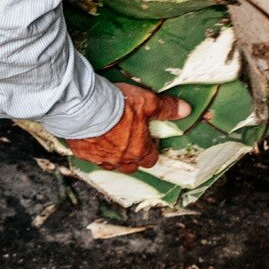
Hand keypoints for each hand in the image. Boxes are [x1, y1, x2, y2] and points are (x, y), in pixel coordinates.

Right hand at [63, 82, 191, 172]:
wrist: (85, 108)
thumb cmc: (118, 106)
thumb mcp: (148, 102)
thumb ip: (166, 108)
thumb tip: (186, 110)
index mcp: (139, 150)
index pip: (150, 159)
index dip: (151, 150)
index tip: (149, 140)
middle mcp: (120, 159)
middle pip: (130, 166)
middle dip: (132, 157)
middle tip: (130, 142)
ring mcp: (100, 158)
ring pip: (110, 164)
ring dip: (112, 155)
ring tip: (110, 140)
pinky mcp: (82, 153)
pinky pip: (90, 156)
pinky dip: (92, 149)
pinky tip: (91, 138)